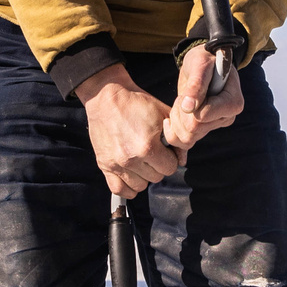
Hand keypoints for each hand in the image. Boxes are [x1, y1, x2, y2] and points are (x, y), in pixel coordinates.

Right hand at [75, 66, 178, 196]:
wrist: (107, 97)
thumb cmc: (135, 103)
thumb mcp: (163, 115)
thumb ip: (177, 139)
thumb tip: (182, 160)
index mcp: (147, 146)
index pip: (170, 167)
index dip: (171, 158)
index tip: (165, 150)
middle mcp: (131, 158)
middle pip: (156, 177)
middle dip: (158, 166)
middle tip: (153, 152)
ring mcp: (116, 163)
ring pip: (140, 186)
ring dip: (144, 176)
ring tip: (141, 161)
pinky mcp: (104, 165)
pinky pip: (119, 189)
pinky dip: (127, 186)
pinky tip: (131, 174)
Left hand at [165, 47, 244, 150]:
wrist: (203, 65)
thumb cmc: (205, 60)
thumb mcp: (200, 64)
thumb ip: (196, 85)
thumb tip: (188, 108)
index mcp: (233, 102)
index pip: (204, 116)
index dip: (189, 105)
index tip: (190, 90)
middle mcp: (227, 117)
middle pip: (194, 129)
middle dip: (181, 113)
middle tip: (183, 96)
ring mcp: (215, 125)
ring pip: (187, 137)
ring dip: (176, 119)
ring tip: (181, 102)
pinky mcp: (204, 130)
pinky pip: (183, 142)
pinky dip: (172, 131)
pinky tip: (172, 116)